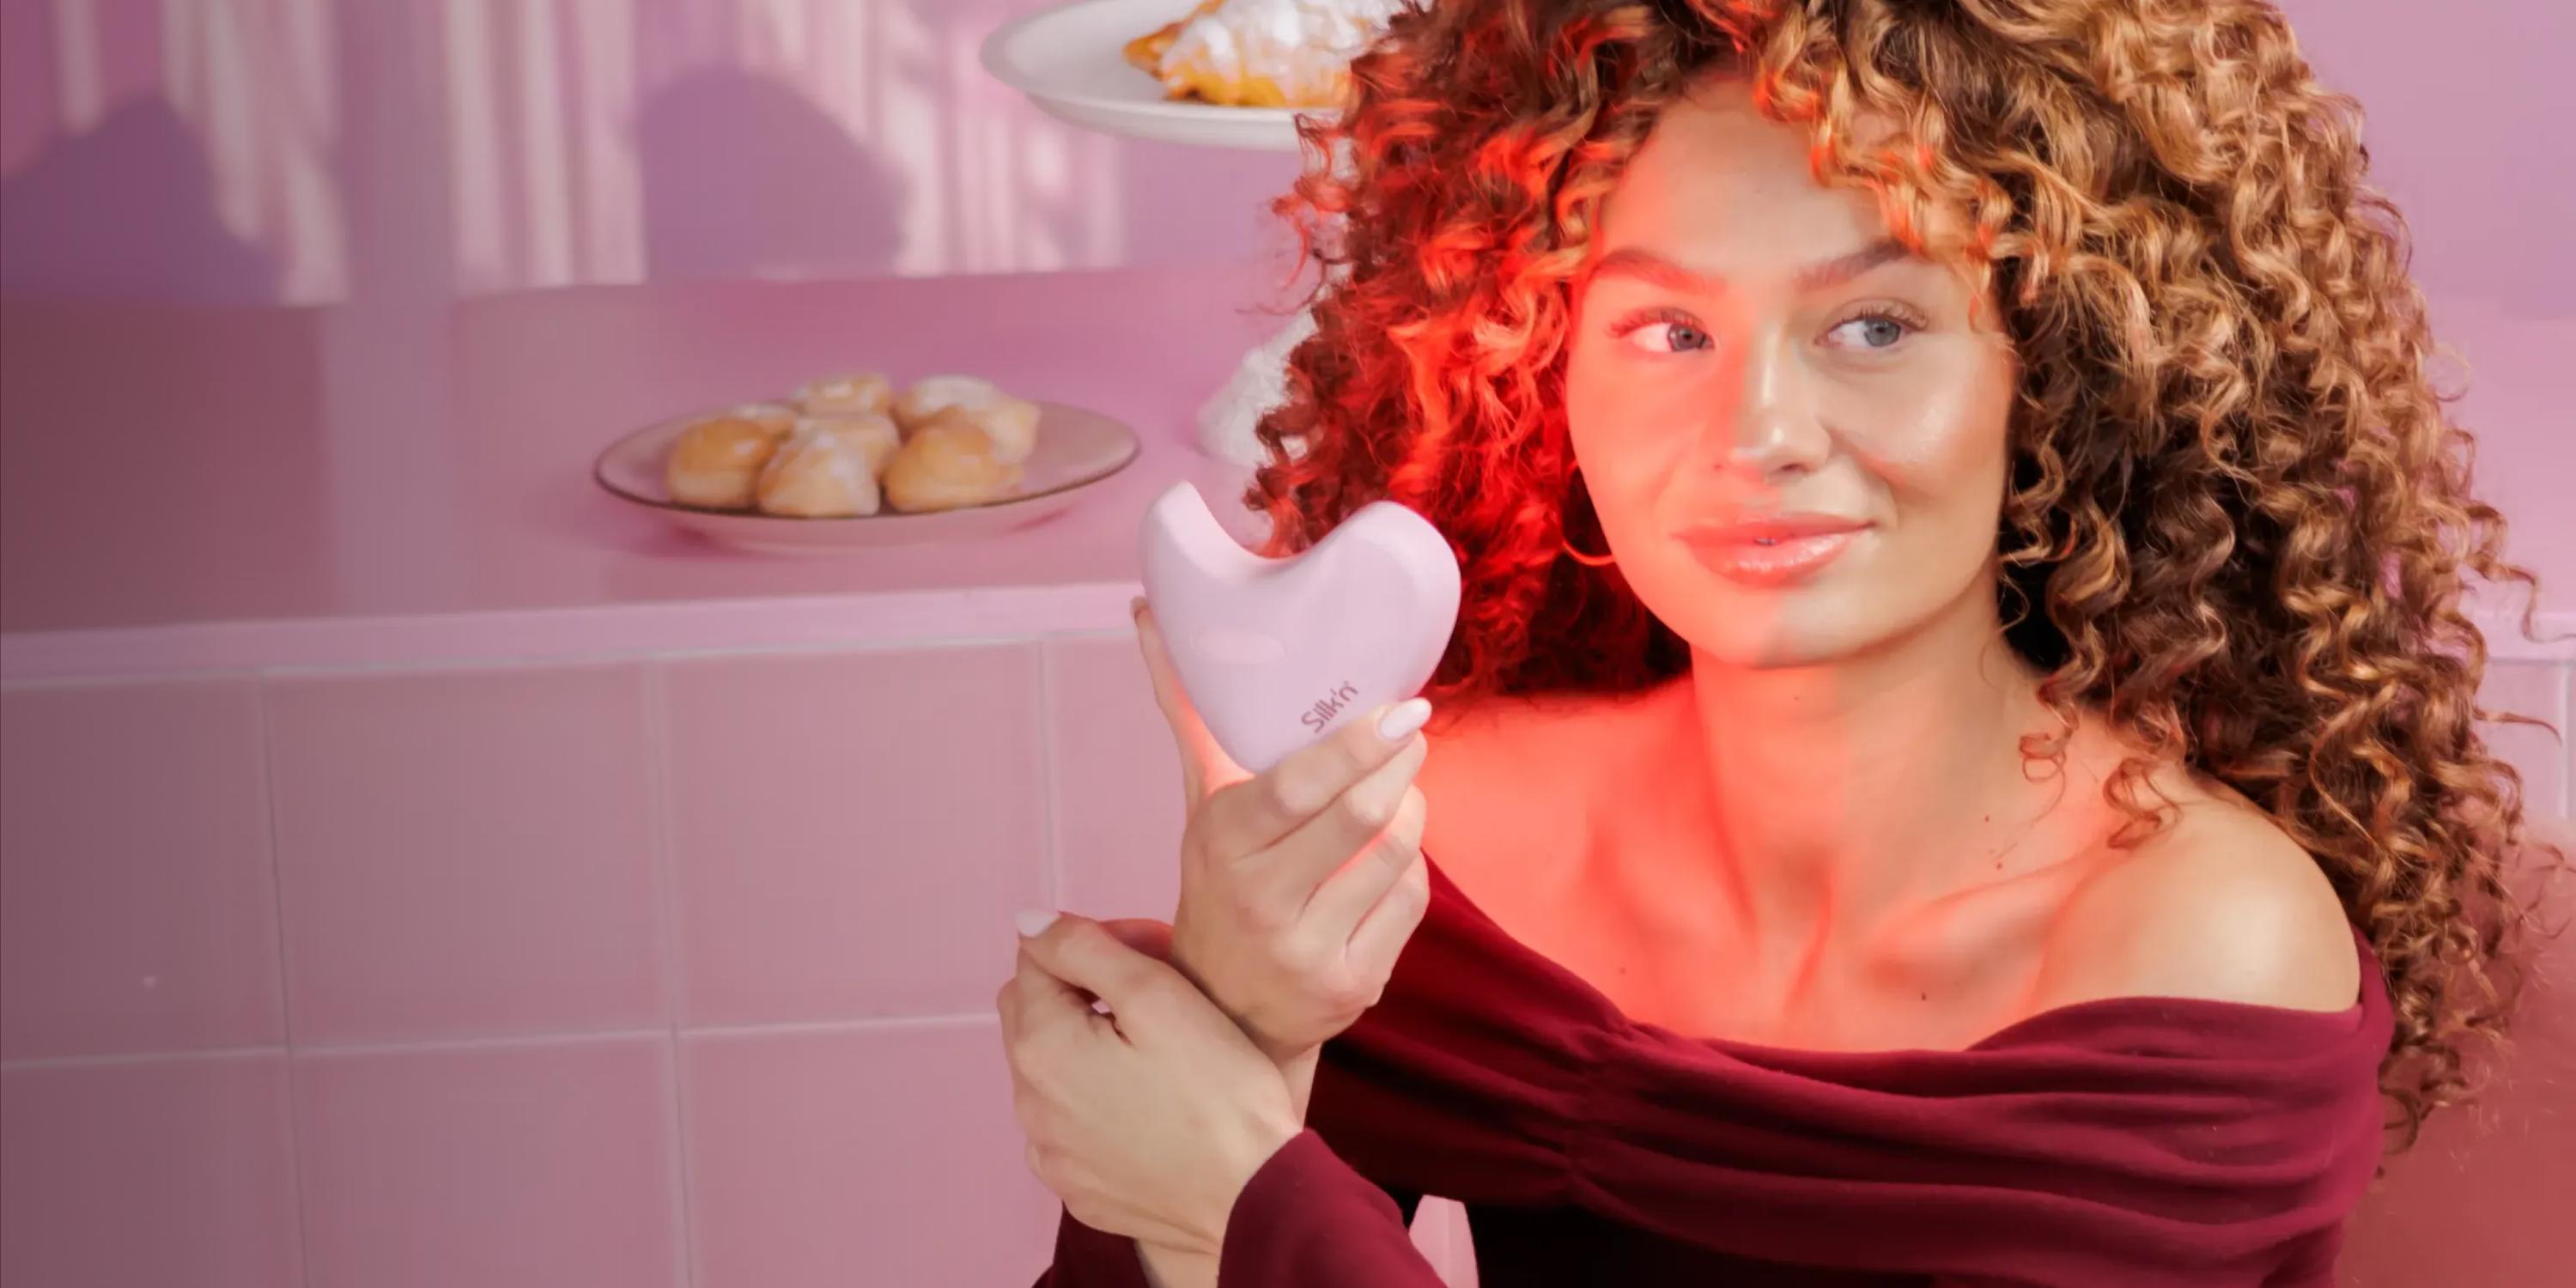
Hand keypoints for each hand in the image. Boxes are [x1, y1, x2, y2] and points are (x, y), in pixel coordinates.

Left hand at [997, 912, 1302, 1259]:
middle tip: (1159, 995)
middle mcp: (1029, 1103)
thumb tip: (1029, 923)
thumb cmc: (1219, 1093)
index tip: (1156, 953)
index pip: (1038, 957)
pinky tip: (1150, 1105)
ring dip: (1088, 1046)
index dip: (1098, 941)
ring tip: (1160, 1053)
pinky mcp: (1077, 1188)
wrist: (1253, 1200)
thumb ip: (1083, 947)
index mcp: (1041, 1046)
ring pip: (1051, 1069)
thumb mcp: (1159, 995)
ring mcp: (1050, 1153)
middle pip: (1034, 1011)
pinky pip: (1070, 1125)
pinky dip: (1096, 1104)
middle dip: (1084, 989)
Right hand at [1134, 601, 1434, 1065]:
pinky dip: (1410, 869)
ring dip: (1411, 811)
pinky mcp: (1350, 988)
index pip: (1298, 787)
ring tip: (1400, 790)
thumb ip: (1187, 711)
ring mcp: (1305, 951)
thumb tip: (1148, 612)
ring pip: (1396, 856)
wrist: (1222, 1006)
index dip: (1358, 745)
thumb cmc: (1220, 880)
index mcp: (1222, 843)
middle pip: (1361, 817)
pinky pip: (1409, 903)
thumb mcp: (1201, 803)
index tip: (1402, 709)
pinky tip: (1391, 859)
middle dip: (1400, 765)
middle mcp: (1259, 901)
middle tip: (1412, 734)